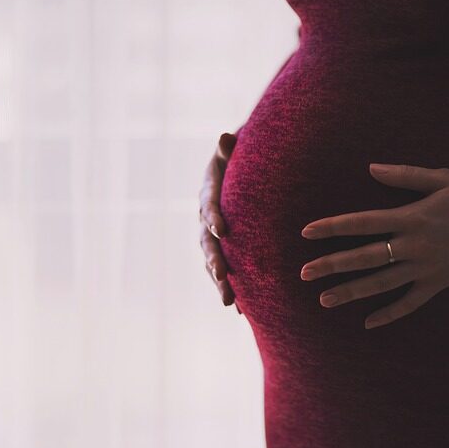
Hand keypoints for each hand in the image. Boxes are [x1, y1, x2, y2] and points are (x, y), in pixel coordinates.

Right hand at [199, 131, 239, 309]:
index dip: (212, 217)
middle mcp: (206, 218)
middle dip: (214, 259)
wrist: (242, 172)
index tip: (221, 229)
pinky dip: (233, 288)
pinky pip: (226, 271)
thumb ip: (229, 148)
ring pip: (213, 262)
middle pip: (207, 242)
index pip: (208, 205)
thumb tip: (225, 136)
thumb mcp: (235, 150)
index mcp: (209, 193)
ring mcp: (213, 237)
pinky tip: (242, 310)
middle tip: (222, 275)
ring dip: (220, 282)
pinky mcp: (224, 249)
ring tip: (230, 302)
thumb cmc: (241, 157)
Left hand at [299, 163, 448, 329]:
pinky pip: (411, 303)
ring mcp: (426, 268)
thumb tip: (370, 168)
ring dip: (352, 292)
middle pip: (364, 258)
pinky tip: (369, 323)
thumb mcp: (442, 178)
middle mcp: (414, 245)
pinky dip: (390, 314)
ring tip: (324, 300)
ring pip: (381, 284)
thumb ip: (404, 175)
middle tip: (303, 273)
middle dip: (332, 265)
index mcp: (411, 217)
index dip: (332, 227)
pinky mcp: (440, 284)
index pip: (362, 223)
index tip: (306, 233)